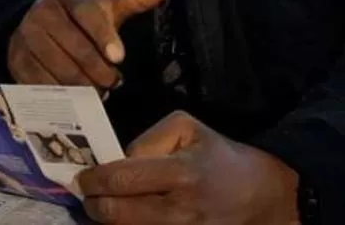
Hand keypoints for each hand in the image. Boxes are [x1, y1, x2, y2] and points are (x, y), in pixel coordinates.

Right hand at [5, 0, 173, 88]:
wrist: (36, 24)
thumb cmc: (81, 18)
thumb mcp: (108, 6)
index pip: (86, 13)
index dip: (103, 36)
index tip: (120, 58)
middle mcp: (40, 12)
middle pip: (74, 48)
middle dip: (99, 71)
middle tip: (114, 82)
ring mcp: (25, 37)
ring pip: (60, 70)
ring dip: (84, 86)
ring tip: (99, 90)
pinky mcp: (16, 61)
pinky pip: (42, 85)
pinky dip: (63, 96)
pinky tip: (77, 98)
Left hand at [78, 112, 299, 224]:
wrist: (262, 197)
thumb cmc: (220, 157)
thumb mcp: (188, 129)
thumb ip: (149, 140)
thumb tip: (120, 160)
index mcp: (182, 173)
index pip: (124, 179)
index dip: (95, 180)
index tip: (82, 178)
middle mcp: (181, 210)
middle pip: (119, 215)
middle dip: (94, 205)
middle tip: (86, 196)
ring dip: (109, 221)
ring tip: (104, 207)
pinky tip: (127, 218)